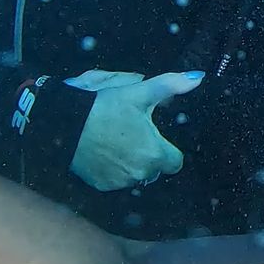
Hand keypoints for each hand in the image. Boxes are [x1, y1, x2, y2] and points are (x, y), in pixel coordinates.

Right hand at [67, 70, 203, 191]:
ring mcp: (120, 182)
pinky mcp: (101, 185)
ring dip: (131, 164)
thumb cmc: (104, 107)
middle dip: (148, 155)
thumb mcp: (139, 92)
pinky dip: (112, 170)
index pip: (175, 162)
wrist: (65, 124)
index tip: (154, 137)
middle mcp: (140, 173)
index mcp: (154, 153)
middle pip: (155, 169)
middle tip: (132, 135)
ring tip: (116, 142)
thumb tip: (198, 78)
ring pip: (135, 176)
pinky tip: (103, 152)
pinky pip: (115, 181)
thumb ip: (171, 86)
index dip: (167, 149)